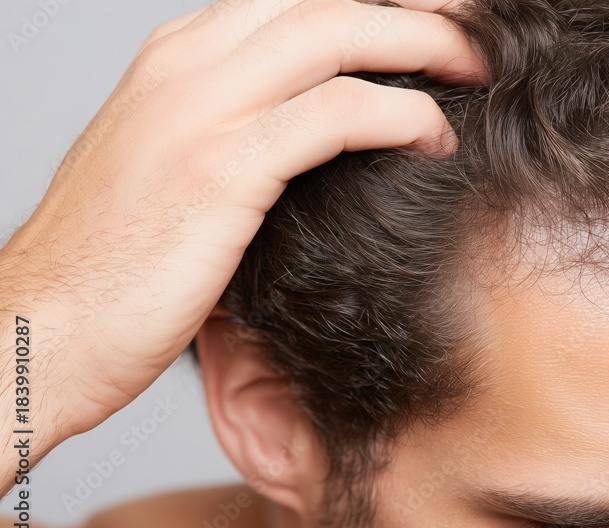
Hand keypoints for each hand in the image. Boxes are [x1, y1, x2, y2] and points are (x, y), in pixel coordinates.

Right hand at [0, 0, 483, 455]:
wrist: (38, 326)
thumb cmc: (108, 264)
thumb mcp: (165, 167)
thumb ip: (227, 128)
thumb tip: (305, 132)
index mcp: (174, 60)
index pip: (291, 1)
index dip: (370, 3)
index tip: (428, 18)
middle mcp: (184, 66)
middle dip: (411, 5)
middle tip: (474, 25)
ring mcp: (198, 111)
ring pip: (335, 34)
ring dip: (422, 42)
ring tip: (476, 67)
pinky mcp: (219, 168)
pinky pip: (336, 115)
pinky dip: (401, 115)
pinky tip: (436, 136)